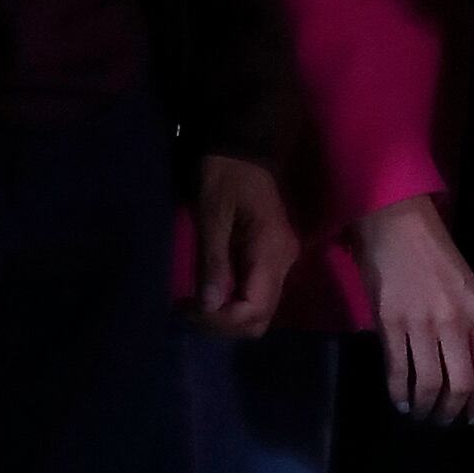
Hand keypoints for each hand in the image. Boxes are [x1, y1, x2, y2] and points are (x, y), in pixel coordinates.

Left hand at [190, 153, 296, 337]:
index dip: (221, 320)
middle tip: (189, 312)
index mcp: (271, 251)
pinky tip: (210, 293)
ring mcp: (282, 260)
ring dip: (228, 317)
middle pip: (261, 317)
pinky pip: (258, 295)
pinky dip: (234, 304)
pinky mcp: (274, 258)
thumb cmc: (224, 178)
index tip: (188, 309)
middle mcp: (285, 261)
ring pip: (261, 310)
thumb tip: (208, 306)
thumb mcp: (212, 217)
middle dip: (224, 324)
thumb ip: (213, 262)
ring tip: (195, 305)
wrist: (245, 148)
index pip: (254, 308)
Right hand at [353, 194, 473, 425]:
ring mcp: (421, 324)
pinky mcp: (390, 324)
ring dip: (426, 407)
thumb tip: (467, 367)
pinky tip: (401, 401)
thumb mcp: (468, 289)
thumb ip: (471, 326)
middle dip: (453, 410)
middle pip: (461, 383)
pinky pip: (398, 370)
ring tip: (422, 415)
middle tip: (444, 421)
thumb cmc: (436, 256)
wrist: (399, 226)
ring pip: (429, 382)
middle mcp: (454, 322)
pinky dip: (399, 393)